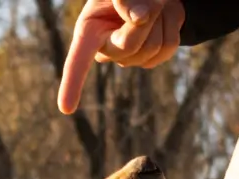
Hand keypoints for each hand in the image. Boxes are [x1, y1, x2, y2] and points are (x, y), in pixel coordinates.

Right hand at [57, 0, 184, 112]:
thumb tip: (140, 18)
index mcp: (89, 32)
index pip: (78, 60)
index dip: (72, 83)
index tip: (66, 108)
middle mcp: (106, 50)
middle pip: (129, 47)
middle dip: (143, 22)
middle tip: (148, 2)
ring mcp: (130, 58)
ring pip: (152, 48)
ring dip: (160, 19)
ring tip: (153, 4)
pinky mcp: (151, 58)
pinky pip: (168, 48)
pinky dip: (172, 25)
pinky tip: (163, 17)